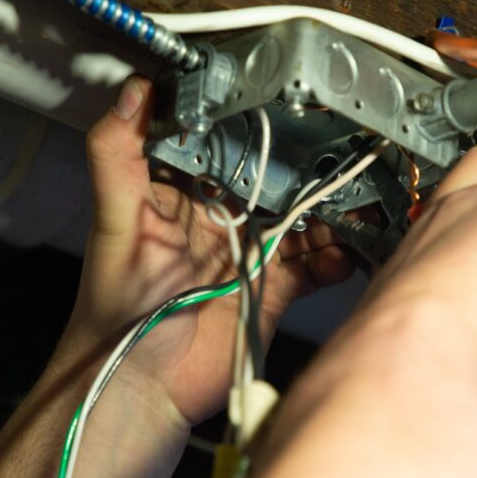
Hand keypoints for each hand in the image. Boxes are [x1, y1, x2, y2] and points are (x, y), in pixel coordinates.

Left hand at [61, 76, 353, 426]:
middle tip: (346, 156)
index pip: (232, 144)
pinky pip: (317, 262)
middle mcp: (225, 215)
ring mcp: (254, 250)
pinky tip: (345, 251)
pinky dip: (337, 255)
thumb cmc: (118, 307)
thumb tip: (133, 91)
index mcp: (188, 190)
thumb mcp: (117, 222)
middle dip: (314, 168)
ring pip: (306, 218)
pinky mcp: (276, 285)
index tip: (298, 106)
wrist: (143, 386)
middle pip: (280, 179)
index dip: (264, 126)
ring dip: (334, 211)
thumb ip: (118, 155)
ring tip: (359, 205)